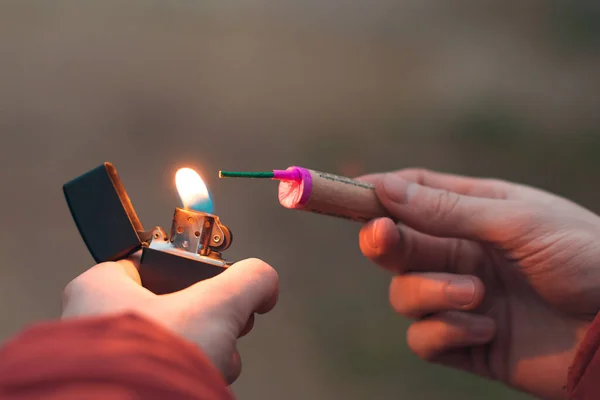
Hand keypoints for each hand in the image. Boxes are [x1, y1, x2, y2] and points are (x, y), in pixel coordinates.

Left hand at [61, 256, 278, 383]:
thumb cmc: (153, 363)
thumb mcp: (217, 306)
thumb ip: (249, 281)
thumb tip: (266, 283)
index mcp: (97, 288)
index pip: (152, 262)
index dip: (190, 270)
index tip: (212, 283)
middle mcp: (89, 322)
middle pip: (171, 304)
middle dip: (207, 320)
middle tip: (220, 328)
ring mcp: (102, 359)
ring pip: (171, 341)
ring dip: (203, 351)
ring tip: (212, 362)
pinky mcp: (115, 386)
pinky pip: (161, 369)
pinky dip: (186, 373)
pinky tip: (200, 379)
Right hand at [359, 168, 599, 399]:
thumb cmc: (585, 257)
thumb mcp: (517, 222)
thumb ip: (448, 211)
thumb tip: (384, 189)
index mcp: (474, 212)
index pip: (412, 194)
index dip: (377, 192)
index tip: (347, 194)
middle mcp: (460, 253)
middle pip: (397, 244)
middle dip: (385, 241)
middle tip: (383, 237)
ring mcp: (460, 298)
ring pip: (403, 294)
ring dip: (430, 293)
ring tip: (477, 295)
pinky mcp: (465, 342)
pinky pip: (423, 338)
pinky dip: (444, 332)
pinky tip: (487, 328)